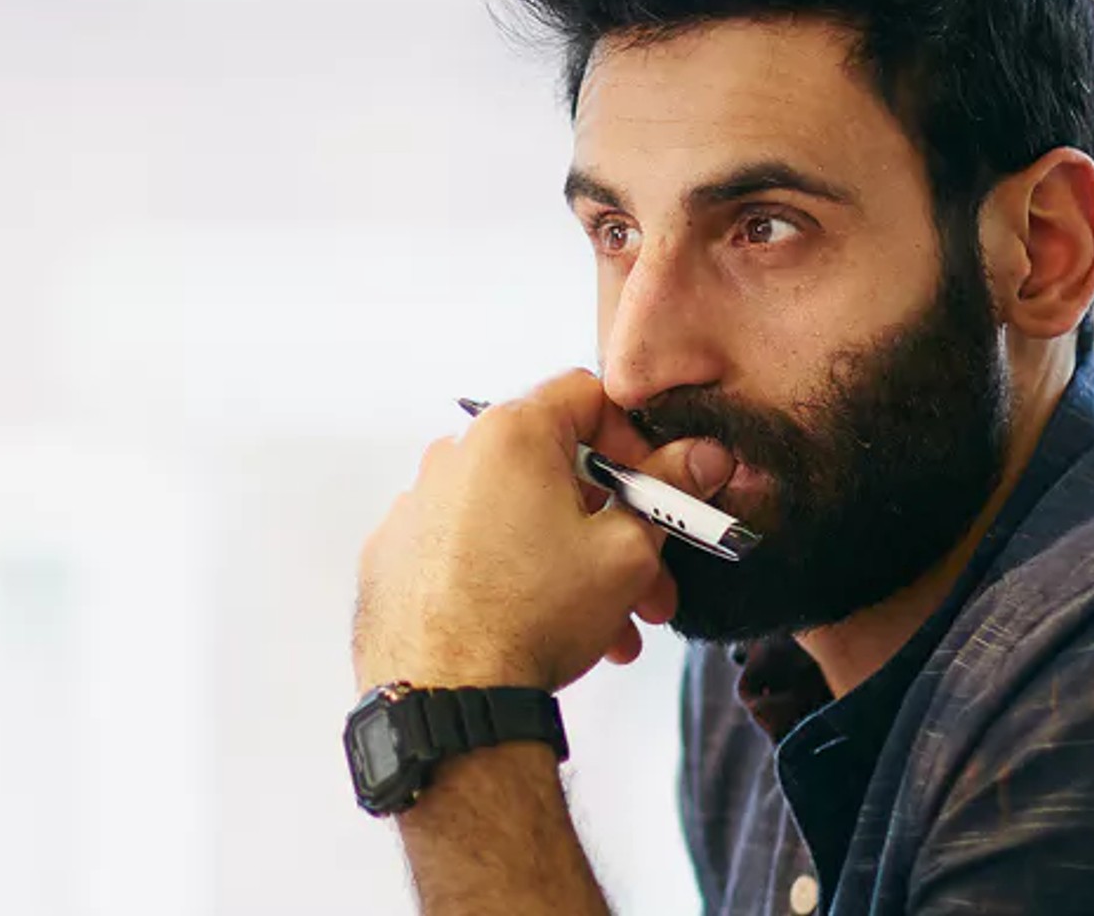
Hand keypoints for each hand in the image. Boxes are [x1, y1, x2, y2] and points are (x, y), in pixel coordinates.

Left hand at [351, 370, 736, 691]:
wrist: (446, 698)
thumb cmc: (530, 618)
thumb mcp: (626, 550)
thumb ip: (667, 491)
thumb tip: (700, 458)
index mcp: (508, 433)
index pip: (586, 395)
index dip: (636, 439)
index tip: (656, 488)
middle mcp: (452, 456)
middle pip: (555, 468)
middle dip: (615, 524)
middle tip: (651, 575)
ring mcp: (416, 507)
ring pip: (517, 517)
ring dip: (572, 561)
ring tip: (611, 627)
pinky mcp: (394, 556)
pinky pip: (469, 548)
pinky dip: (509, 574)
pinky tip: (541, 626)